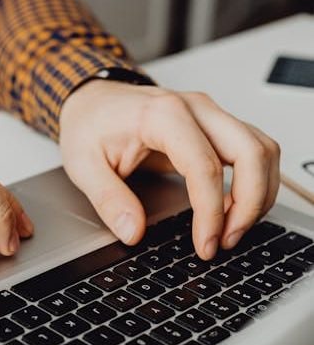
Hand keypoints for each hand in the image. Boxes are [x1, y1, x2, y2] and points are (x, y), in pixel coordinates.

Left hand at [59, 80, 279, 259]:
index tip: (206, 244)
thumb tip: (133, 232)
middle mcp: (196, 108)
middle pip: (252, 153)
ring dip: (259, 194)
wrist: (92, 100)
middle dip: (249, 204)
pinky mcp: (215, 125)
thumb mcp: (82, 165)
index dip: (211, 213)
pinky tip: (233, 208)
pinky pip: (253, 150)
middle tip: (226, 241)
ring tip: (232, 230)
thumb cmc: (89, 124)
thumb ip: (108, 200)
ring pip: (262, 150)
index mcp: (163, 115)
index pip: (205, 167)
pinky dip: (254, 181)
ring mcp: (210, 114)